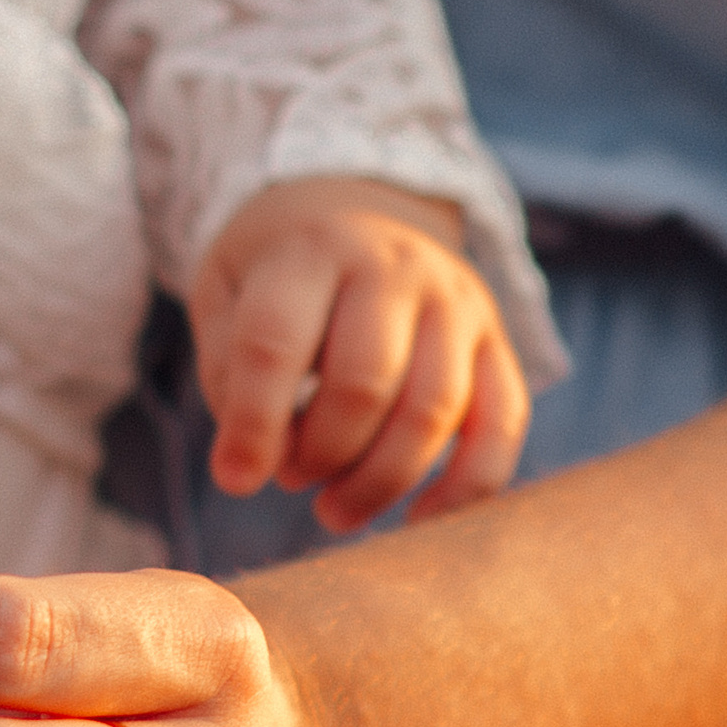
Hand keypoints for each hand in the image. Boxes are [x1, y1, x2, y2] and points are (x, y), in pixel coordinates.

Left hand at [191, 176, 526, 531]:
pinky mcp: (497, 342)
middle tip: (290, 477)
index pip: (277, 344)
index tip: (235, 480)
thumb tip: (255, 469)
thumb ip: (227, 373)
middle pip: (365, 382)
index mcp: (313, 251)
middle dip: (321, 453)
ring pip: (435, 410)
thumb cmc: (274, 274)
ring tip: (333, 509)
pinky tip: (417, 520)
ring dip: (380, 481)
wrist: (355, 206)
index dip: (253, 424)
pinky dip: (466, 488)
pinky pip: (502, 424)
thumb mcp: (223, 296)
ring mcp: (457, 302)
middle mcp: (395, 267)